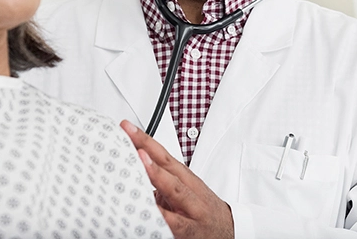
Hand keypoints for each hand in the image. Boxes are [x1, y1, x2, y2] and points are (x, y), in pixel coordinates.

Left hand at [120, 120, 234, 238]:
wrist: (229, 231)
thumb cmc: (203, 210)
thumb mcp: (184, 191)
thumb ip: (162, 182)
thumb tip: (130, 172)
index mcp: (185, 178)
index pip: (163, 155)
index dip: (146, 140)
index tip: (127, 127)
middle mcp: (189, 190)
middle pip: (168, 166)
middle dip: (148, 149)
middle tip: (130, 136)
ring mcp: (190, 210)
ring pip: (174, 190)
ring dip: (157, 174)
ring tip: (141, 160)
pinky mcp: (189, 231)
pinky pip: (173, 223)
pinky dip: (161, 216)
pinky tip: (148, 210)